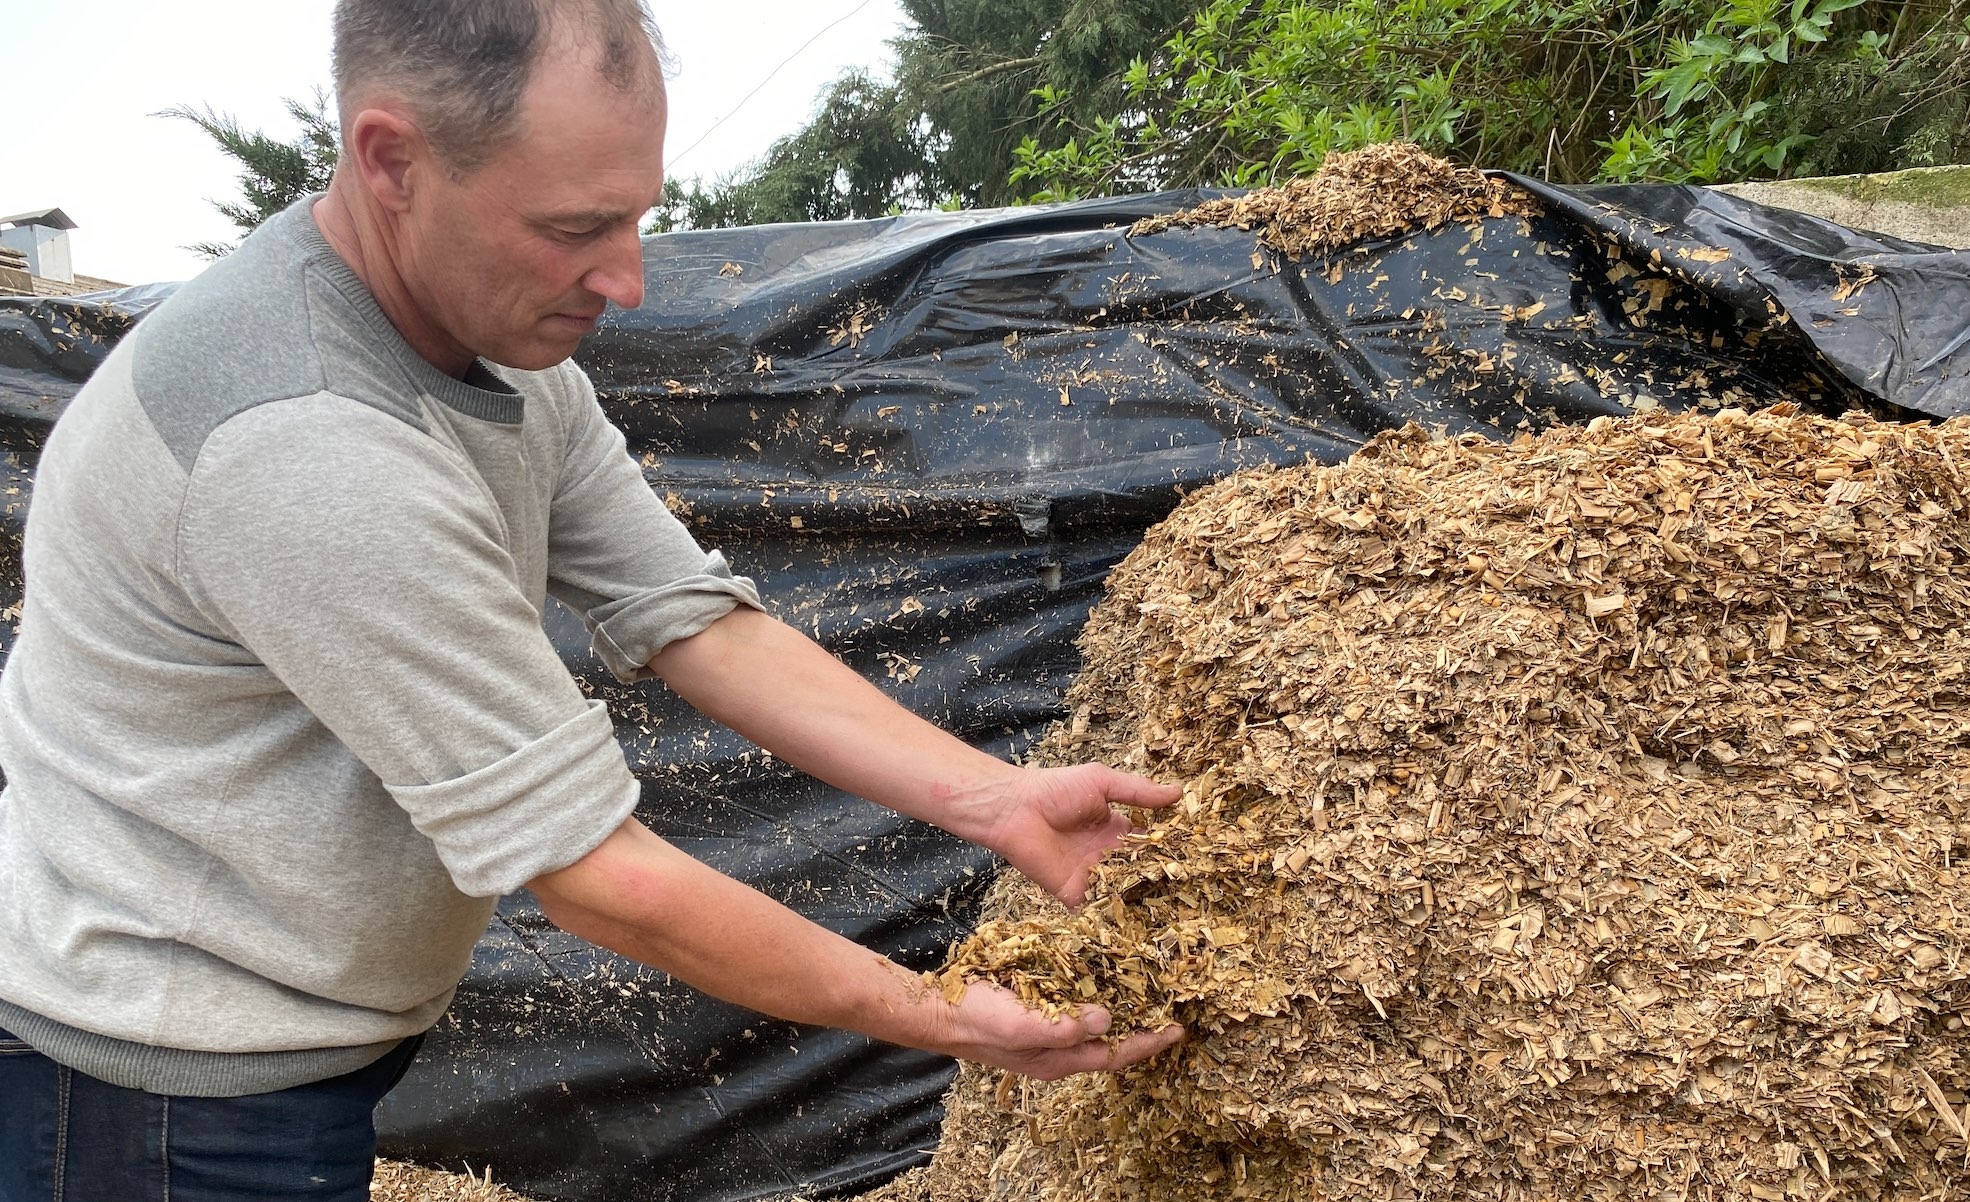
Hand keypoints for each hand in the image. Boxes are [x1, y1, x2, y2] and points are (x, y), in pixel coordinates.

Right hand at [927, 981, 1183, 1080]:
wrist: (935, 1008)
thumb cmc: (976, 1019)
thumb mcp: (1021, 1026)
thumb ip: (1062, 1026)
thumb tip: (1106, 1017)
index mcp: (1057, 1059)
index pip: (1115, 1054)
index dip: (1148, 1042)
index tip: (1178, 1028)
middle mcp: (1056, 1048)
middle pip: (1108, 1041)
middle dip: (1140, 1026)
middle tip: (1169, 1004)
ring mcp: (1044, 1029)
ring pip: (1092, 1022)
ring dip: (1119, 1007)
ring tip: (1145, 989)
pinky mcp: (1033, 1008)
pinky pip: (1071, 1003)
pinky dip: (1092, 991)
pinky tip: (1100, 974)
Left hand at [978, 764, 1179, 908]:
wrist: (1014, 809)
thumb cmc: (1055, 789)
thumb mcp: (1101, 783)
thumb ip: (1138, 792)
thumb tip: (1178, 792)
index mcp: (1115, 828)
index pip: (1149, 842)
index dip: (1168, 848)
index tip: (1196, 855)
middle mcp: (1107, 854)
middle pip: (1140, 871)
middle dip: (1161, 878)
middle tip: (1193, 889)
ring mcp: (1092, 876)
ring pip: (1124, 892)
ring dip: (1144, 899)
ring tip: (1175, 911)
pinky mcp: (1074, 894)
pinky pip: (1098, 908)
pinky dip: (1114, 916)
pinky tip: (1140, 921)